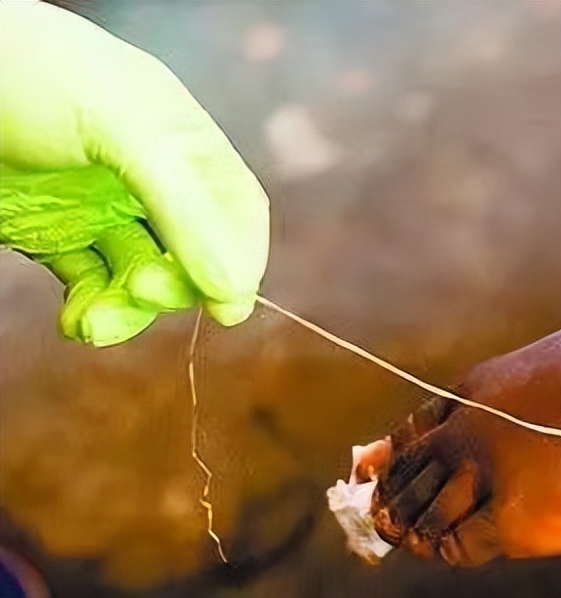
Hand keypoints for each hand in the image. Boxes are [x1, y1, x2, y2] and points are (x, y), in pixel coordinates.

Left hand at [0, 1, 268, 345]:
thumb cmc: (28, 72)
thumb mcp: (122, 126)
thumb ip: (183, 204)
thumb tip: (235, 288)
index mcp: (179, 138)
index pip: (235, 206)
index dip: (242, 256)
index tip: (230, 304)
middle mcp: (147, 176)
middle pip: (194, 250)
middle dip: (177, 283)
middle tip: (146, 290)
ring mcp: (99, 207)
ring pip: (141, 275)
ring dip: (131, 310)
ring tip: (98, 322)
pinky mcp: (53, 233)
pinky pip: (89, 285)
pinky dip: (91, 311)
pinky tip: (79, 321)